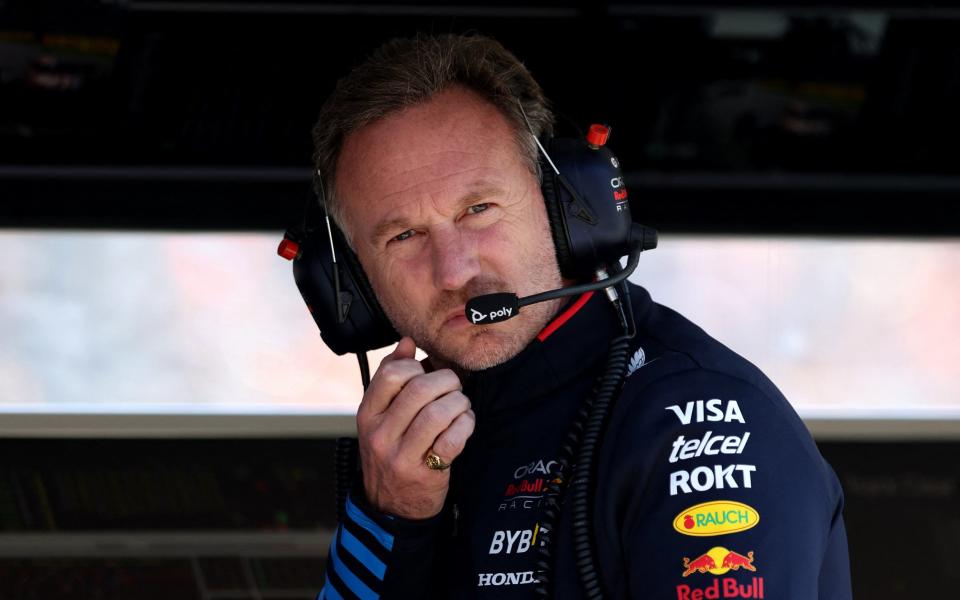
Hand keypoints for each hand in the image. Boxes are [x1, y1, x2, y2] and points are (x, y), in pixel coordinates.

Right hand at [357, 336, 475, 518]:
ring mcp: (401, 455)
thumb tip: (407, 342)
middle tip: (454, 387)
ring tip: (460, 407)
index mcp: (367, 415)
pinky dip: (465, 426)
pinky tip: (463, 425)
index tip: (428, 373)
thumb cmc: (391, 453)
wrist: (390, 508)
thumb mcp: (380, 418)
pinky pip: (453, 439)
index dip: (418, 366)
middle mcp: (380, 434)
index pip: (392, 374)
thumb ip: (390, 379)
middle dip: (447, 382)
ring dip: (459, 403)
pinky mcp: (425, 473)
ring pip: (439, 412)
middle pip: (420, 389)